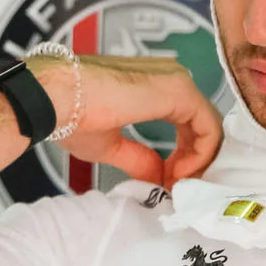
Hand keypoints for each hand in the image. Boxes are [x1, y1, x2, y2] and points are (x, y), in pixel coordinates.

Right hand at [29, 53, 222, 188]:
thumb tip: (158, 176)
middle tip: (176, 187)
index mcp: (155, 86)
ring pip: (209, 126)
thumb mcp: (111, 145)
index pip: (189, 122)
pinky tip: (178, 173)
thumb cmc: (72, 113)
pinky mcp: (179, 92)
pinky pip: (208, 127)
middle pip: (202, 124)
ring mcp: (178, 82)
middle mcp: (172, 78)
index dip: (185, 156)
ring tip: (176, 183)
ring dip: (197, 161)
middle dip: (194, 161)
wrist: (56, 98)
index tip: (166, 181)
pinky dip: (200, 155)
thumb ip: (139, 158)